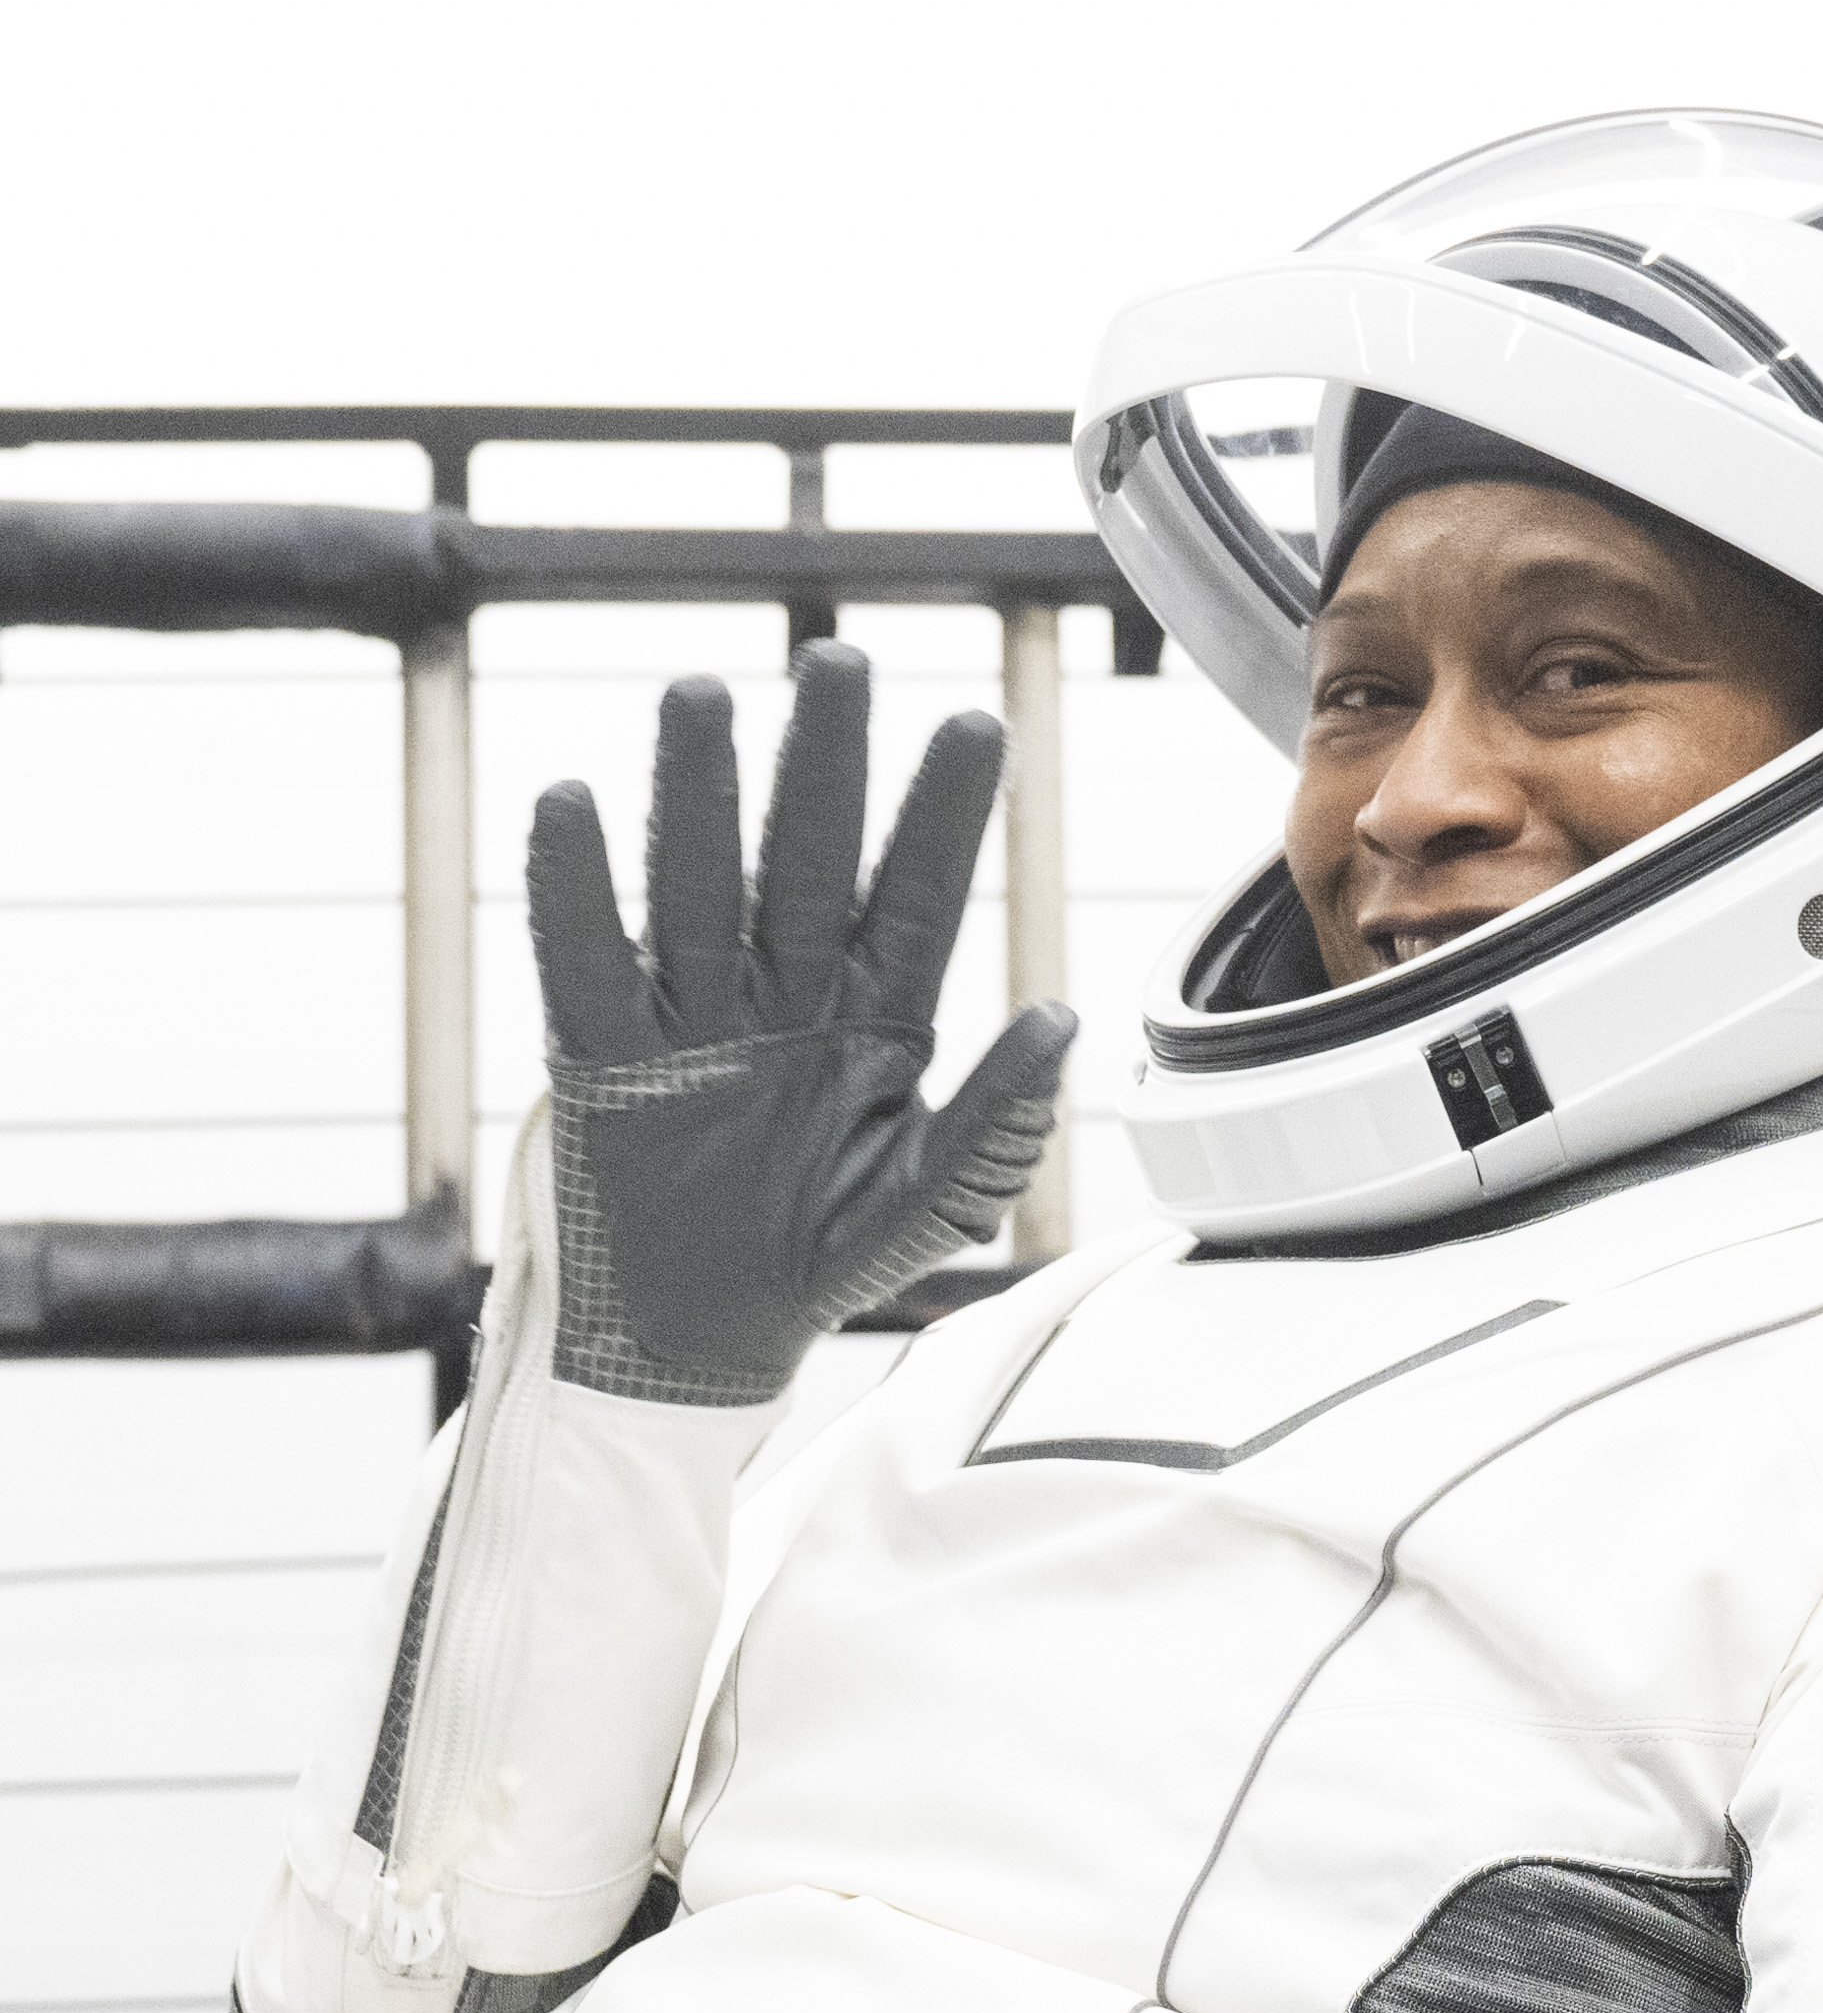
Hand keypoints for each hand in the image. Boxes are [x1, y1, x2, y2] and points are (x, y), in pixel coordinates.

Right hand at [529, 642, 1076, 1408]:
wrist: (698, 1348)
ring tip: (699, 699)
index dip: (940, 817)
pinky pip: (586, 965)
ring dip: (697, 796)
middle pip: (803, 860)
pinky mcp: (604, 1060)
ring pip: (697, 887)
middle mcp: (785, 999)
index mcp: (875, 1023)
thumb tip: (1062, 1022)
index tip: (977, 727)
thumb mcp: (925, 1210)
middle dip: (821, 765)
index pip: (912, 900)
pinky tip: (571, 808)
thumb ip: (995, 1127)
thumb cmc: (816, 1268)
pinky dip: (575, 894)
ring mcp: (692, 1020)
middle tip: (838, 664)